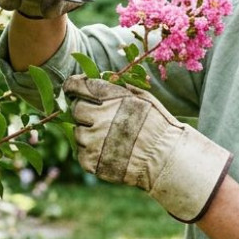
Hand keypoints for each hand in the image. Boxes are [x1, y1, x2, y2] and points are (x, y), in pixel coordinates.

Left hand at [64, 76, 231, 222]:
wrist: (166, 158)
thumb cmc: (158, 125)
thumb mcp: (144, 97)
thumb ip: (119, 87)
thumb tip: (100, 78)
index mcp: (111, 98)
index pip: (78, 86)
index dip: (73, 86)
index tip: (74, 89)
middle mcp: (100, 117)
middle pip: (76, 109)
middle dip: (84, 111)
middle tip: (99, 118)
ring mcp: (94, 141)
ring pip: (77, 132)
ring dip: (88, 133)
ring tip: (109, 138)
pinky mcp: (92, 161)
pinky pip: (81, 153)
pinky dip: (91, 152)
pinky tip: (108, 151)